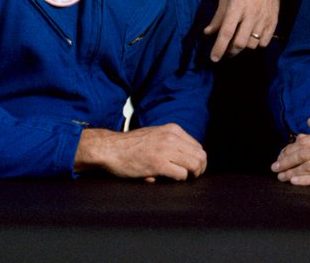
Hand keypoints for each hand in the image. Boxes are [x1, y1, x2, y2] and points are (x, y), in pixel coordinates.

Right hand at [74, 124, 206, 181]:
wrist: (110, 148)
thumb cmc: (131, 145)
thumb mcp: (155, 135)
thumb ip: (170, 142)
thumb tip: (185, 158)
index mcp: (173, 129)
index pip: (197, 146)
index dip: (198, 159)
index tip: (193, 168)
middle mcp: (172, 137)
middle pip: (199, 155)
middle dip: (199, 168)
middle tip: (193, 177)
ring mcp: (165, 150)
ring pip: (194, 164)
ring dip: (192, 174)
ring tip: (186, 179)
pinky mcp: (158, 164)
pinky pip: (181, 174)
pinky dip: (180, 179)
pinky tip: (172, 178)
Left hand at [203, 0, 286, 60]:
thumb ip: (218, 17)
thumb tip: (207, 33)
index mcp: (237, 5)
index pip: (227, 32)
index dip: (219, 47)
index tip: (213, 58)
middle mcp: (251, 13)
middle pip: (240, 43)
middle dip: (230, 52)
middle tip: (226, 51)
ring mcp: (263, 18)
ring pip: (252, 45)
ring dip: (243, 48)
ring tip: (239, 42)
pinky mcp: (273, 22)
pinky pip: (264, 42)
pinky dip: (256, 44)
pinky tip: (251, 37)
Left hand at [270, 118, 309, 185]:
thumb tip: (309, 123)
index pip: (305, 141)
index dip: (290, 149)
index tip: (280, 155)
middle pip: (304, 154)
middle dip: (286, 161)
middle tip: (275, 167)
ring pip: (309, 166)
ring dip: (292, 172)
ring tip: (281, 176)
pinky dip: (305, 180)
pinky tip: (295, 181)